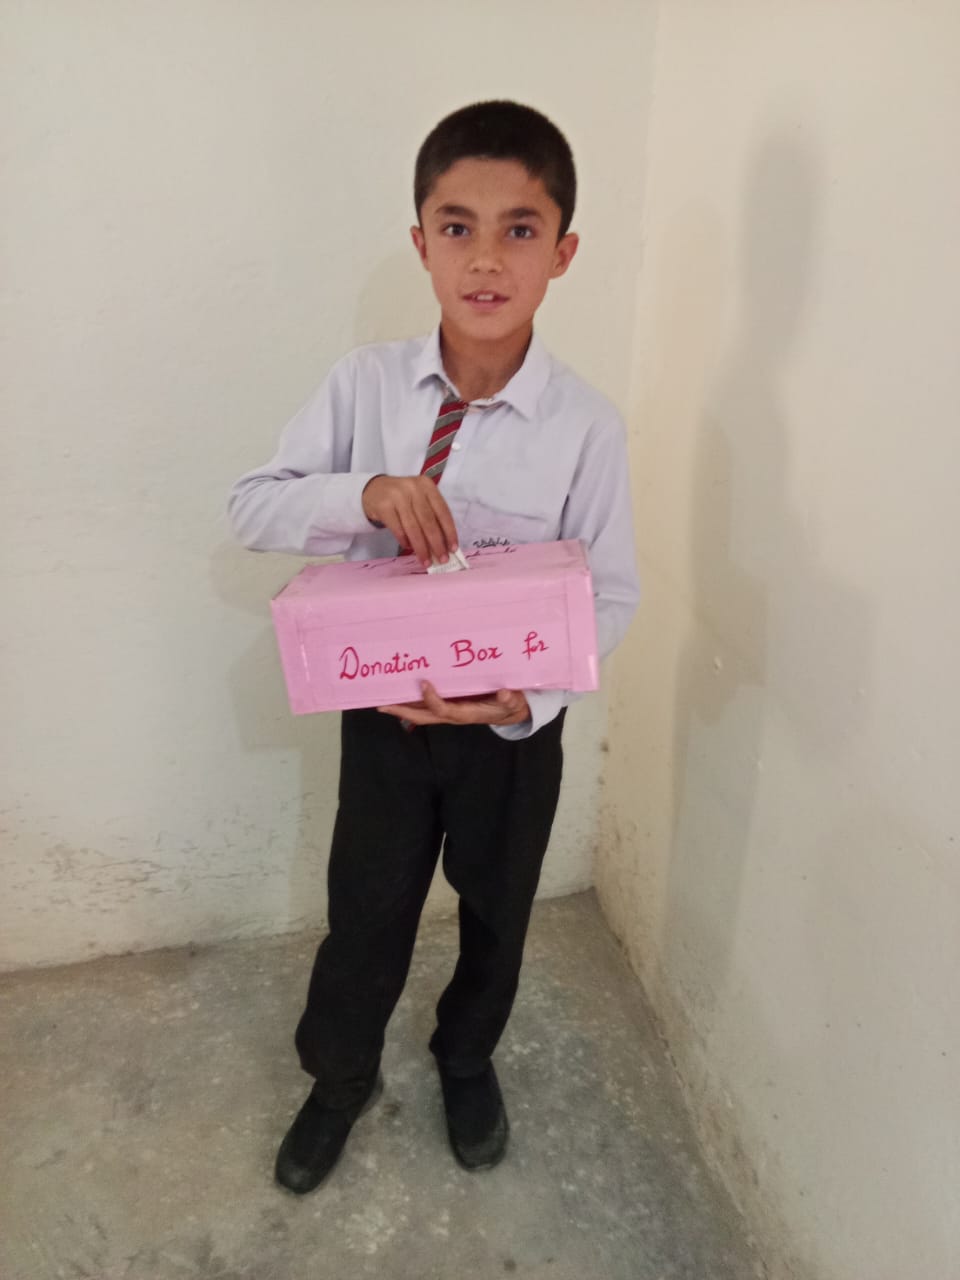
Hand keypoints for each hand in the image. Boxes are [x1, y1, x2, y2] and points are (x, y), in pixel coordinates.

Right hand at [362, 475, 458, 566]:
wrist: (374, 490)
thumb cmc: (403, 498)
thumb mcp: (419, 500)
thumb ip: (432, 517)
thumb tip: (444, 544)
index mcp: (427, 486)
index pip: (442, 511)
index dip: (449, 531)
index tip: (453, 548)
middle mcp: (413, 488)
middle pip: (428, 521)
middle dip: (436, 543)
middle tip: (441, 559)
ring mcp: (397, 496)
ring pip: (413, 527)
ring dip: (421, 547)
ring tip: (426, 560)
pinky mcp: (384, 506)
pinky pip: (398, 529)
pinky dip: (405, 541)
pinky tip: (409, 548)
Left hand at [378, 681, 530, 727]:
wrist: (509, 712)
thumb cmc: (510, 705)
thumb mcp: (513, 702)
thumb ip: (510, 699)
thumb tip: (504, 693)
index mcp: (467, 714)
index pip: (444, 710)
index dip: (432, 699)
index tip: (423, 683)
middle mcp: (453, 714)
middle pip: (423, 717)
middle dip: (402, 711)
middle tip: (381, 705)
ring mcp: (448, 711)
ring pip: (421, 713)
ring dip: (401, 708)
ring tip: (381, 700)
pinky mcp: (448, 706)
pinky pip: (425, 707)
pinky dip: (410, 702)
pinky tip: (398, 694)